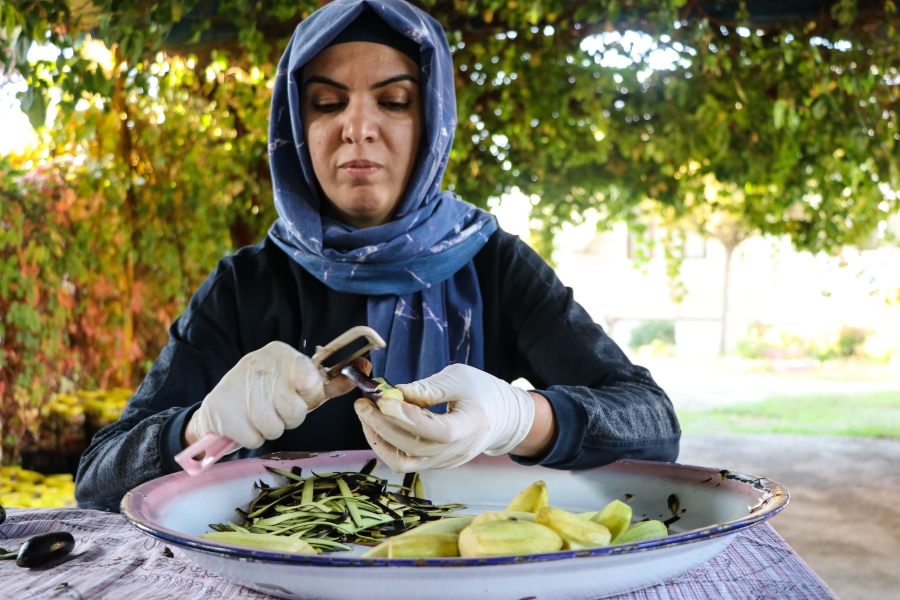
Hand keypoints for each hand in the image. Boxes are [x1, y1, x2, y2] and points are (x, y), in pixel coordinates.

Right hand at [186, 341, 365, 450]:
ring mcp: (239, 387)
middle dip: (290, 417)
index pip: (311, 382)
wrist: (222, 402)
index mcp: (281, 353)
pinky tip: (247, 423)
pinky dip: (253, 437)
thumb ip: (330, 382)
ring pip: (275, 428)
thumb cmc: (270, 391)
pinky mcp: (223, 411)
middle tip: (279, 409)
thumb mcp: (299, 381)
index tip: (300, 396)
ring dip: (272, 429)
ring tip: (262, 415)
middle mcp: (259, 364)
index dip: (309, 398)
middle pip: (294, 411)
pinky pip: (255, 439)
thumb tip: (363, 371)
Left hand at [353, 363, 535, 471]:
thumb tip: (393, 393)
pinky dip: (387, 445)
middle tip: (363, 402)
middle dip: (382, 425)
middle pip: (414, 447)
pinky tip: (377, 425)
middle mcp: (458, 451)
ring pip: (404, 461)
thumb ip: (428, 388)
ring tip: (366, 414)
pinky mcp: (435, 464)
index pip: (438, 430)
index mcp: (471, 425)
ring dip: (379, 438)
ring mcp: (446, 462)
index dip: (409, 418)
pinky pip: (406, 462)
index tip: (384, 400)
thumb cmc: (482, 391)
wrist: (503, 417)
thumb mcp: (459, 378)